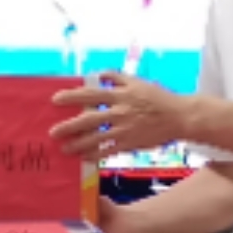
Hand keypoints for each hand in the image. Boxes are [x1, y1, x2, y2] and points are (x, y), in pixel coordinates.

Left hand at [50, 76, 194, 161]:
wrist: (179, 116)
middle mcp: (119, 111)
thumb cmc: (158, 98)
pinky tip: (84, 157)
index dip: (72, 97)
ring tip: (64, 148)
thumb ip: (116, 77)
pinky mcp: (130, 143)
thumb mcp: (137, 81)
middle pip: (89, 119)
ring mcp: (124, 129)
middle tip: (53, 132)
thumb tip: (98, 74)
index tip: (55, 100)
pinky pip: (108, 150)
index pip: (91, 95)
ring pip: (96, 138)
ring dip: (78, 144)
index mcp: (120, 94)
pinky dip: (95, 154)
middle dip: (69, 126)